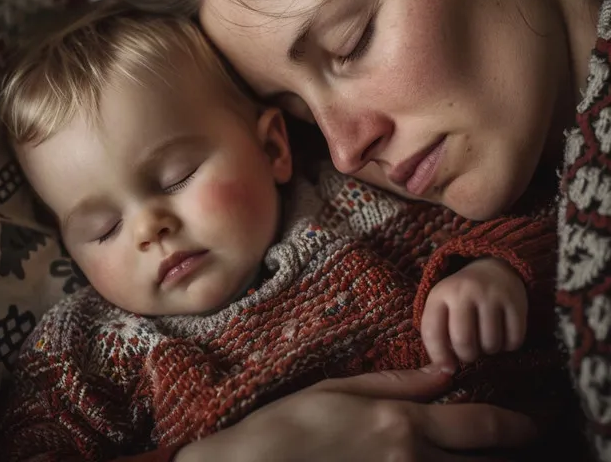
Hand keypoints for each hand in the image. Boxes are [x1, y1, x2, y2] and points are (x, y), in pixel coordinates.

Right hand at [174, 368, 535, 461]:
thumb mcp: (344, 389)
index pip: (477, 425)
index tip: (532, 427)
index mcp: (402, 422)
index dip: (513, 427)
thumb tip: (446, 372)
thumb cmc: (294, 422)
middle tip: (526, 450)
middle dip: (510, 459)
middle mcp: (411, 461)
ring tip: (490, 461)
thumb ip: (400, 383)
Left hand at [421, 258, 527, 369]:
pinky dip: (509, 345)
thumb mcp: (443, 306)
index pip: (432, 332)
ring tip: (486, 338)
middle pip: (464, 342)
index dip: (438, 357)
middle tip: (471, 352)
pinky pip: (514, 340)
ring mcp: (491, 295)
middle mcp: (464, 291)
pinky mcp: (516, 301)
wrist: (493, 269)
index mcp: (440, 294)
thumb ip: (438, 335)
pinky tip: (503, 334)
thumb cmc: (462, 298)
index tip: (447, 368)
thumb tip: (445, 372)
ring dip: (490, 350)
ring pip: (491, 344)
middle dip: (468, 356)